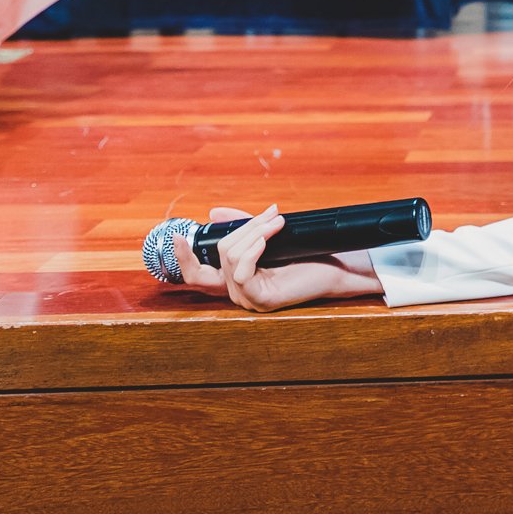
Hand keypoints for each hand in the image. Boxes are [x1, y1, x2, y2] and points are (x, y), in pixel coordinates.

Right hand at [169, 204, 348, 312]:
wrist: (335, 268)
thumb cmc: (305, 255)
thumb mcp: (268, 237)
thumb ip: (242, 227)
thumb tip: (213, 213)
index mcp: (234, 278)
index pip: (196, 275)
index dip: (183, 257)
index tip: (177, 236)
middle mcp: (236, 291)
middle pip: (220, 252)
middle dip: (245, 227)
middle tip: (271, 215)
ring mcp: (247, 299)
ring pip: (232, 256)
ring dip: (256, 232)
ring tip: (278, 223)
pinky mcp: (260, 300)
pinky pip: (242, 271)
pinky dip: (253, 250)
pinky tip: (267, 240)